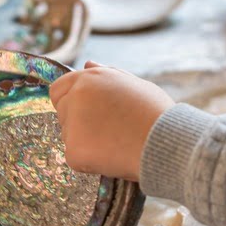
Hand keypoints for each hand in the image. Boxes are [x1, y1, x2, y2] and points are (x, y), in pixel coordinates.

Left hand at [48, 61, 172, 181]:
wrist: (166, 143)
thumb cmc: (156, 114)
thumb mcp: (135, 84)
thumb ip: (108, 74)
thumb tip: (87, 64)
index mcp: (89, 78)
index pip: (59, 89)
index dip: (72, 101)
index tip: (89, 113)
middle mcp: (76, 97)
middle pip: (63, 112)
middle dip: (78, 121)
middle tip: (108, 130)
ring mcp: (72, 125)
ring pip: (69, 136)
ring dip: (86, 141)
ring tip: (117, 141)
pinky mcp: (74, 151)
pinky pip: (75, 157)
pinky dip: (89, 161)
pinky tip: (113, 156)